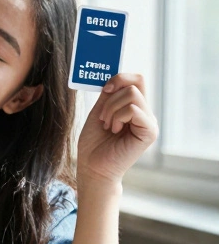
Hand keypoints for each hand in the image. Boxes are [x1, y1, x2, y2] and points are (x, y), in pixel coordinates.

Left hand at [77, 72, 158, 187]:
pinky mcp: (150, 132)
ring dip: (111, 108)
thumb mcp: (99, 111)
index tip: (104, 90)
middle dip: (112, 95)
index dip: (119, 78)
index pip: (136, 79)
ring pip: (132, 94)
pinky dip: (118, 116)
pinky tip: (114, 130)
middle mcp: (145, 113)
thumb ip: (109, 95)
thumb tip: (114, 76)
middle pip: (136, 82)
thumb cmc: (94, 143)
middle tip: (103, 116)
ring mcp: (149, 122)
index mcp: (134, 107)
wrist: (92, 167)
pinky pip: (134, 109)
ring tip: (108, 125)